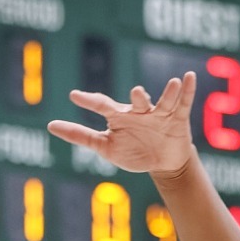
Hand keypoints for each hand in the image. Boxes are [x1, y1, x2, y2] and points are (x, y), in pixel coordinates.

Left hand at [51, 72, 199, 175]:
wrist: (162, 163)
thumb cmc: (132, 151)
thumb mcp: (105, 147)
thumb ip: (80, 136)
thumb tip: (50, 125)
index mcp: (120, 117)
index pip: (103, 105)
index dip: (90, 101)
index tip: (74, 96)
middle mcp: (139, 112)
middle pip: (137, 102)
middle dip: (140, 97)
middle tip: (137, 92)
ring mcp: (159, 114)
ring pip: (163, 101)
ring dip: (169, 92)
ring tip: (173, 82)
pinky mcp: (177, 119)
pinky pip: (183, 103)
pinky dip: (187, 90)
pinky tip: (189, 76)